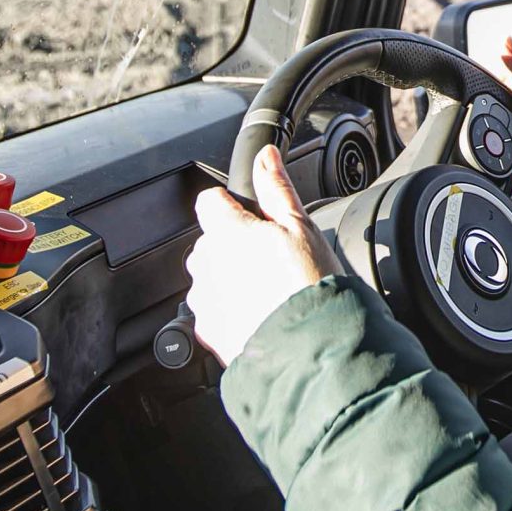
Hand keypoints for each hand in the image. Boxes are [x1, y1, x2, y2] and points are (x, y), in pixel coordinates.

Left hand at [186, 145, 336, 364]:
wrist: (308, 353)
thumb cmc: (308, 289)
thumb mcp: (301, 228)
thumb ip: (276, 189)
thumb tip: (265, 157)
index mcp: (224, 232)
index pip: (209, 201)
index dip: (232, 206)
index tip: (253, 219)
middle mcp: (205, 264)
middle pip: (209, 241)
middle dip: (233, 245)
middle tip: (272, 259)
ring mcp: (203, 300)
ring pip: (210, 276)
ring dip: (229, 279)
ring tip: (269, 292)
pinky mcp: (206, 332)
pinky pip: (212, 310)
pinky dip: (230, 310)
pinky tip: (260, 315)